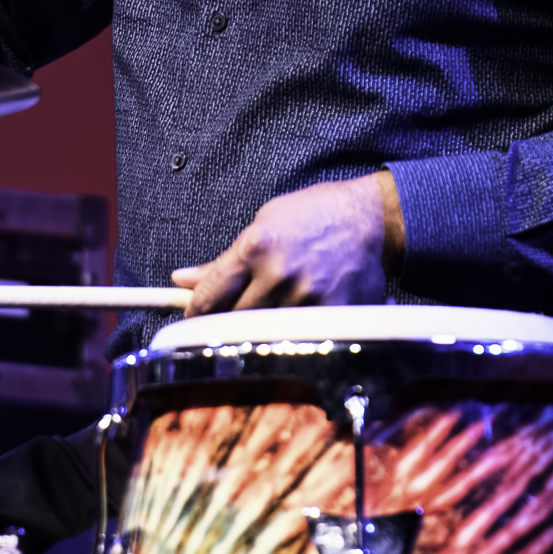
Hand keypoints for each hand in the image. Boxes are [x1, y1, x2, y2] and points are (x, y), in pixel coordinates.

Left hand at [172, 171, 402, 314]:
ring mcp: (307, 296)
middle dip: (225, 322)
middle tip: (228, 320)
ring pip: (265, 332)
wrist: (370, 218)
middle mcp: (279, 274)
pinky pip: (300, 337)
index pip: (210, 296)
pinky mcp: (334, 313)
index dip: (195, 313)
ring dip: (259, 330)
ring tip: (268, 316)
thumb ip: (223, 261)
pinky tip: (296, 326)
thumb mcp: (261, 225)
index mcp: (255, 247)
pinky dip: (293, 336)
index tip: (193, 318)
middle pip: (234, 320)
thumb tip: (182, 279)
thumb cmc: (313, 216)